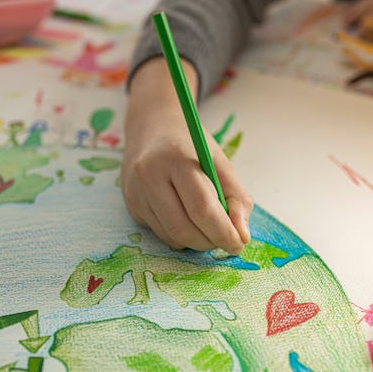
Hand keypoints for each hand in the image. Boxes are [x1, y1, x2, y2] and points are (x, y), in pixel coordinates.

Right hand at [121, 58, 252, 254]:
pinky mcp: (131, 206)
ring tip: (208, 226)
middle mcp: (150, 176)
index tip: (239, 243)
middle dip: (210, 242)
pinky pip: (162, 234)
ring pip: (172, 237)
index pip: (202, 208)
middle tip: (226, 239)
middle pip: (183, 228)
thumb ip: (237, 197)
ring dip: (197, 241)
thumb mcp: (220, 162)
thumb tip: (241, 235)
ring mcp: (136, 193)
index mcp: (177, 160)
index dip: (223, 232)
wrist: (151, 127)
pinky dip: (181, 235)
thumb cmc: (191, 146)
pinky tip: (186, 217)